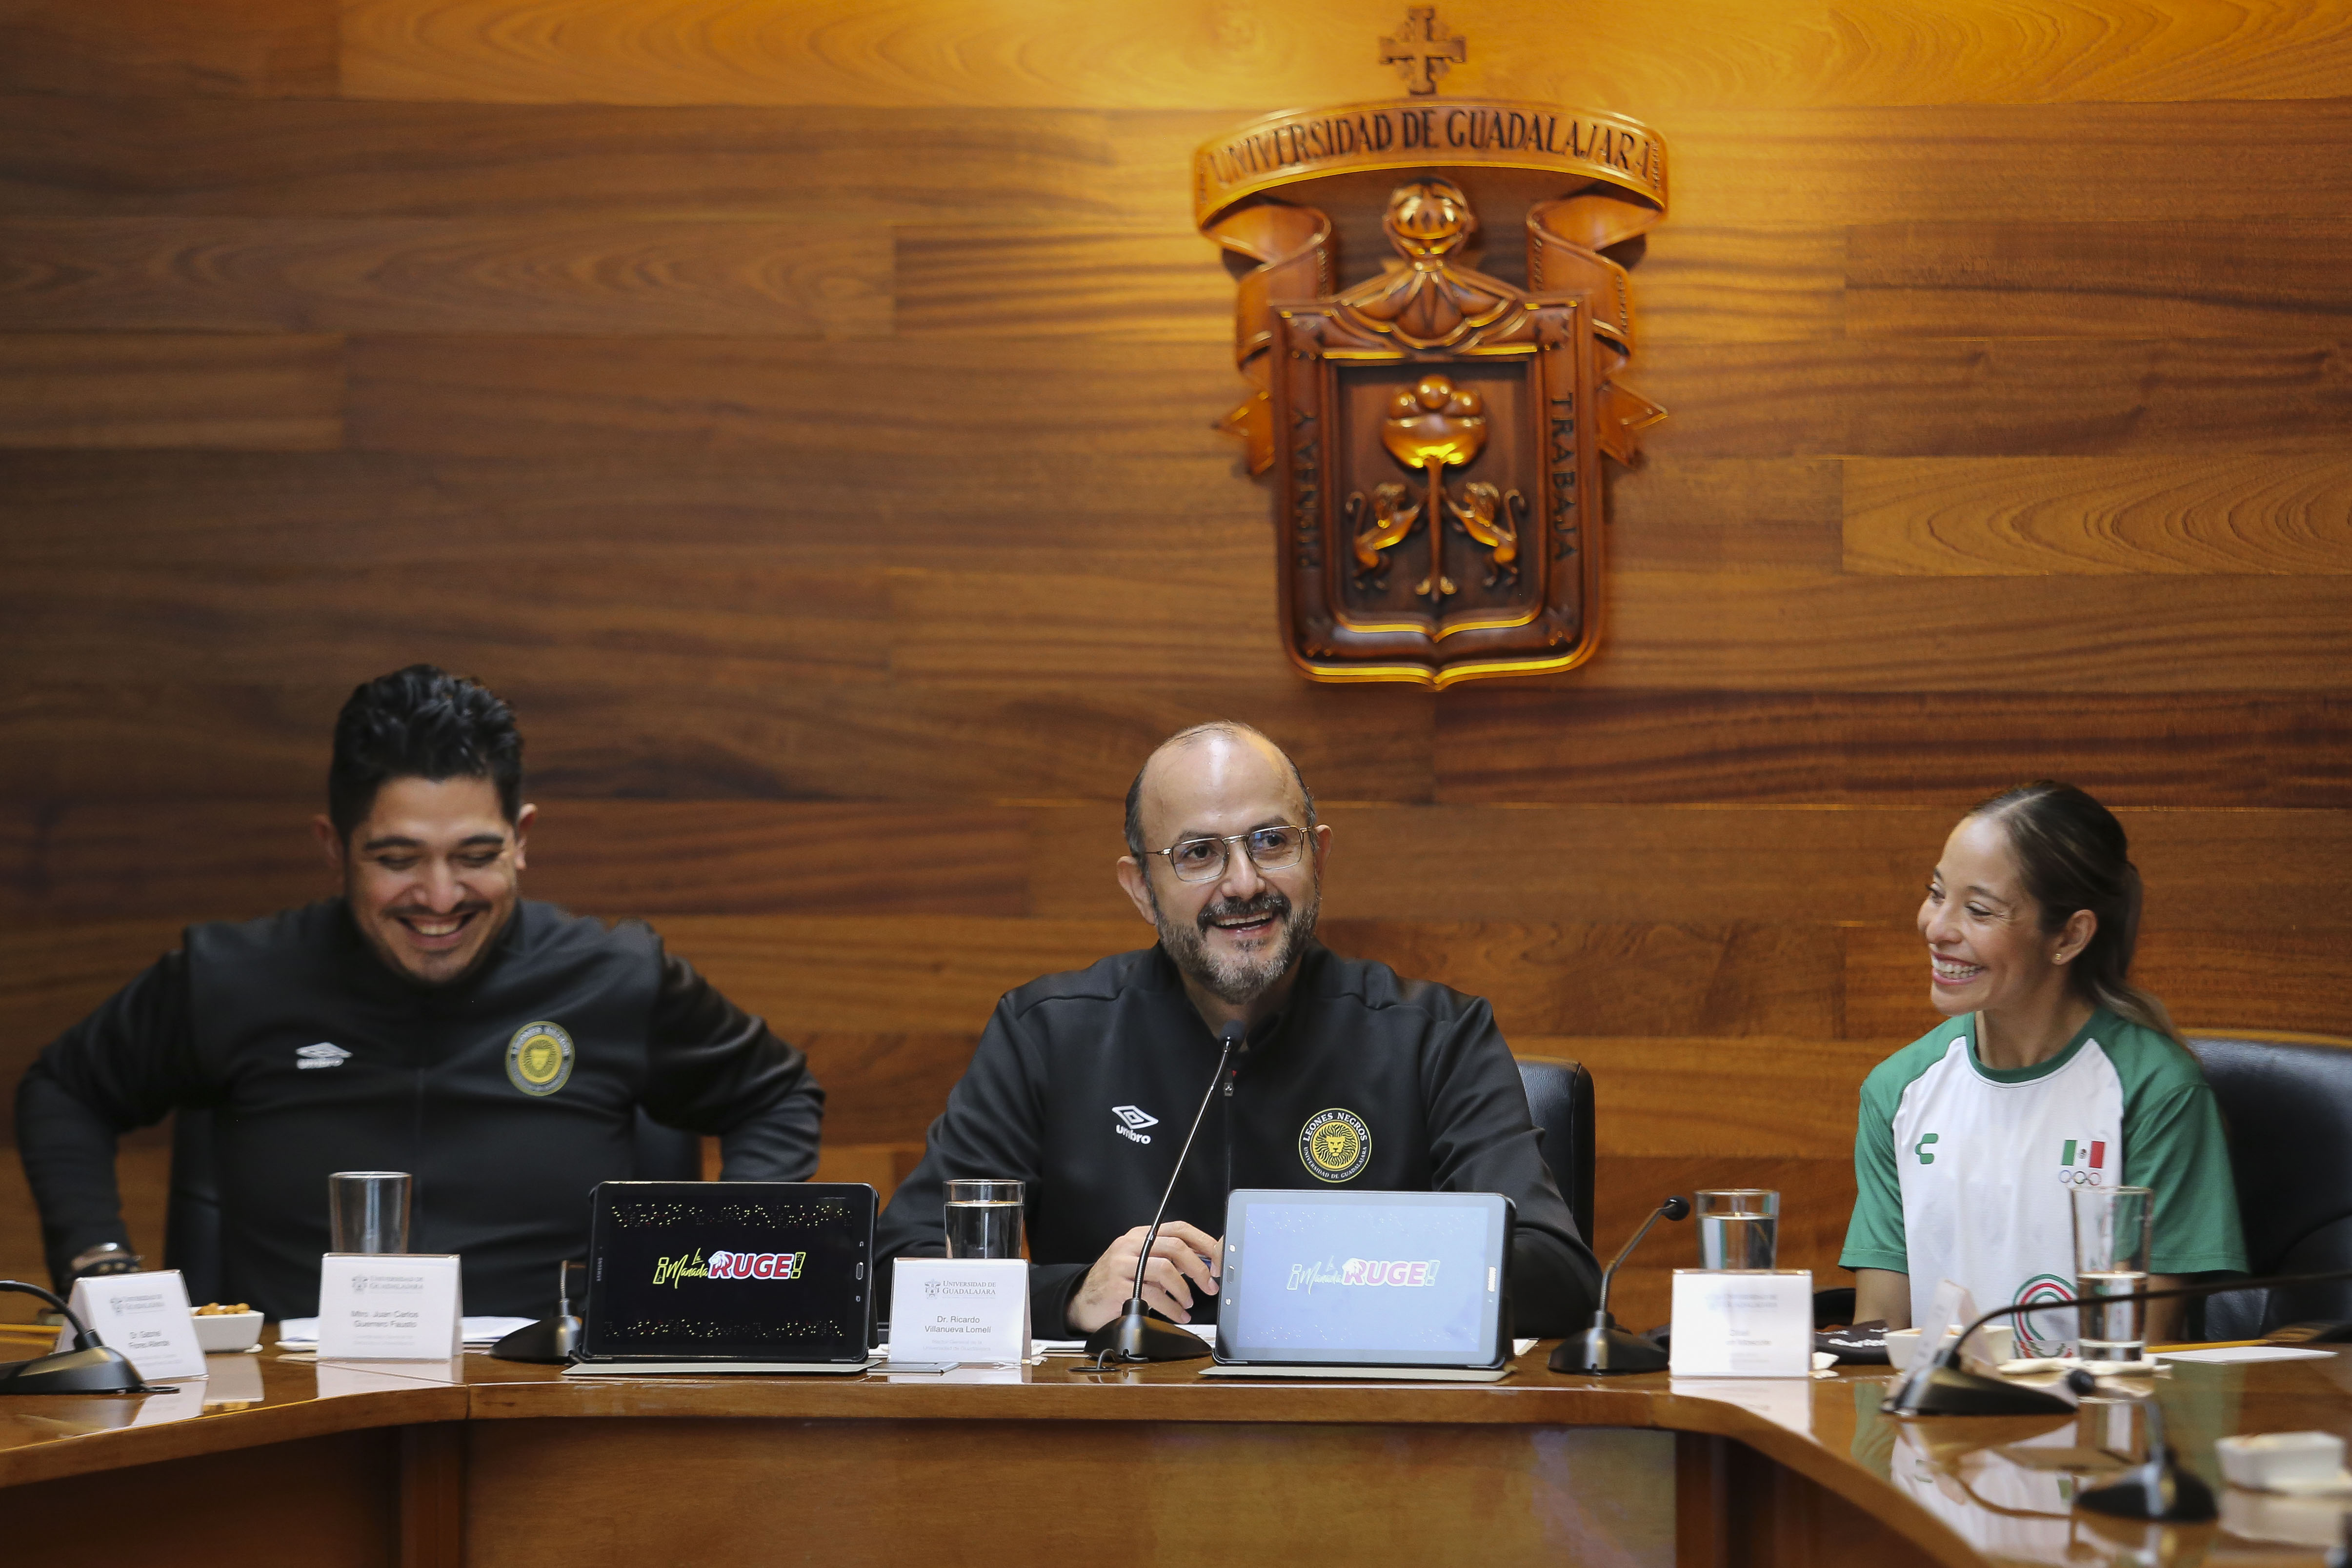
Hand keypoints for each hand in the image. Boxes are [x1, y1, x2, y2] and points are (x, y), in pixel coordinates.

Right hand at [1066, 1221, 1221, 1333]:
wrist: (1084, 1301)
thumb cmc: (1118, 1282)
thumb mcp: (1143, 1264)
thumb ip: (1169, 1261)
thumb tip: (1206, 1264)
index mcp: (1141, 1235)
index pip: (1178, 1229)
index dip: (1203, 1242)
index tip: (1218, 1260)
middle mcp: (1131, 1245)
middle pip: (1175, 1246)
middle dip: (1198, 1268)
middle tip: (1209, 1285)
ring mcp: (1122, 1264)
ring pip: (1165, 1269)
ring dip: (1184, 1290)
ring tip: (1188, 1302)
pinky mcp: (1118, 1286)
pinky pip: (1153, 1295)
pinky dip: (1172, 1308)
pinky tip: (1179, 1314)